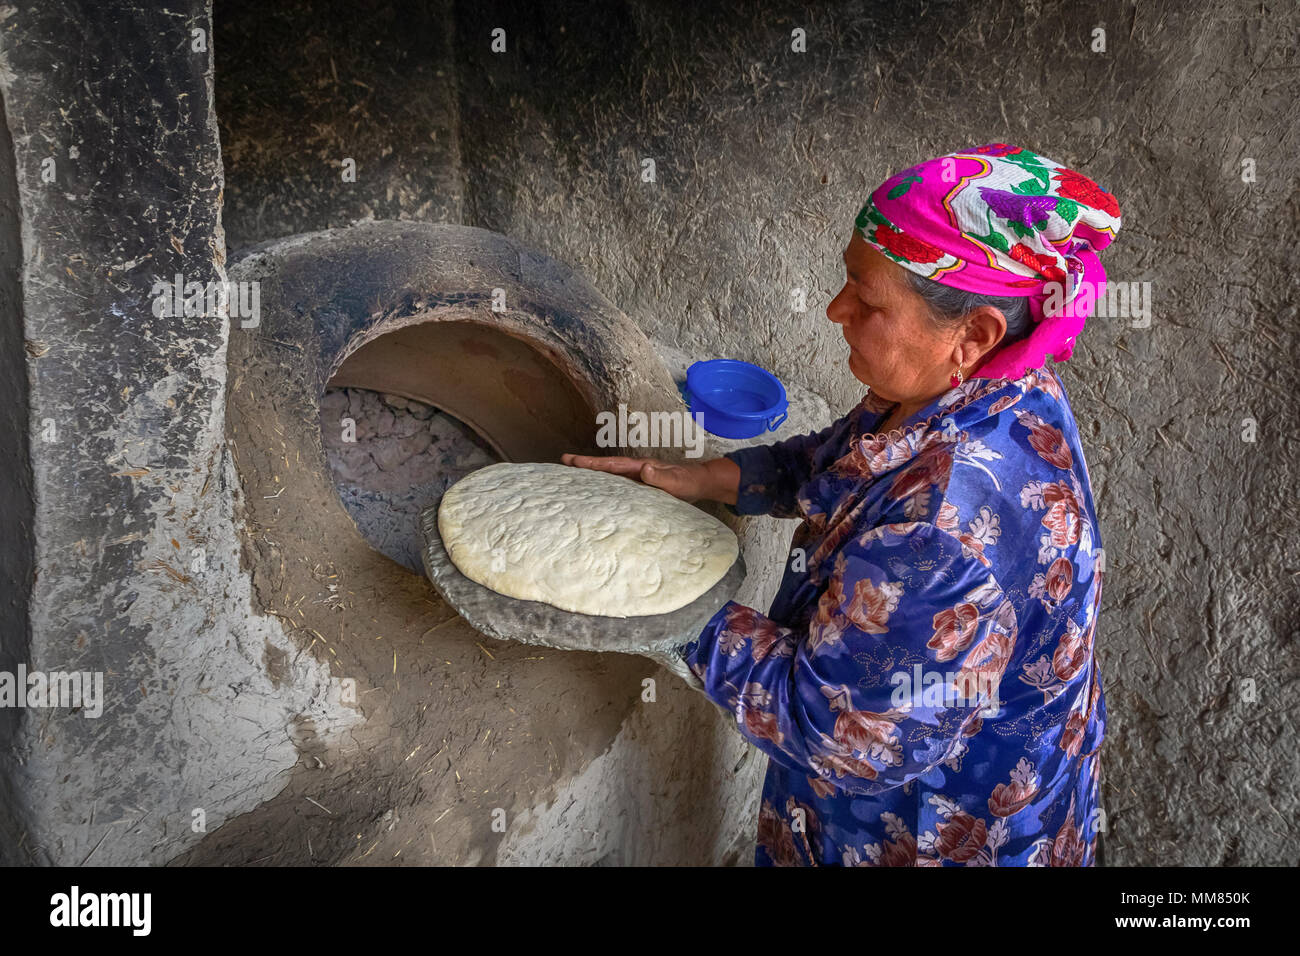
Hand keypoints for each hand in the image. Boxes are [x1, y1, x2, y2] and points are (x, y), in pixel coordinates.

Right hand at [560, 453, 707, 502]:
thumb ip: (662, 477)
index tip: (573, 461)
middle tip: (563, 462)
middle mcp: (636, 470)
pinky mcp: (641, 487)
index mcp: (641, 467)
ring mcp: (638, 478)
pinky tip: (596, 492)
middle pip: (606, 467)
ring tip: (571, 476)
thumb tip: (645, 468)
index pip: (613, 465)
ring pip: (610, 475)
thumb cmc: (689, 482)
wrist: (701, 482)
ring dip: (592, 475)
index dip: (593, 463)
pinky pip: (618, 485)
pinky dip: (604, 485)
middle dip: (585, 465)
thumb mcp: (678, 482)